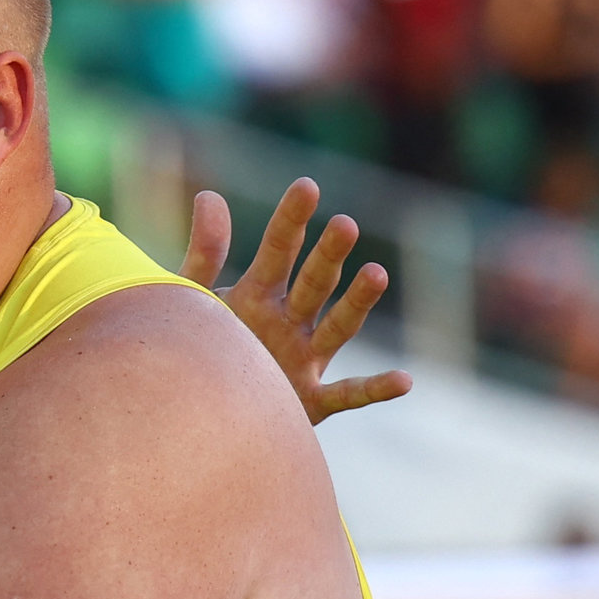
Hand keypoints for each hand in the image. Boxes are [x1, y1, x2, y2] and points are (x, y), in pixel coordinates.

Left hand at [178, 179, 412, 424]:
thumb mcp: (195, 301)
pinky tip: (404, 380)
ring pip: (338, 327)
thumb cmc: (200, 350)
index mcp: (259, 294)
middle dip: (328, 255)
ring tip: (376, 274)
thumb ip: (204, 254)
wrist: (198, 411)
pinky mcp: (311, 402)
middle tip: (343, 224)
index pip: (279, 250)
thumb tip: (209, 193)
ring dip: (358, 303)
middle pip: (314, 283)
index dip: (291, 221)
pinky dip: (376, 389)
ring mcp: (304, 359)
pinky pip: (349, 395)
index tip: (307, 187)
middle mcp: (289, 321)